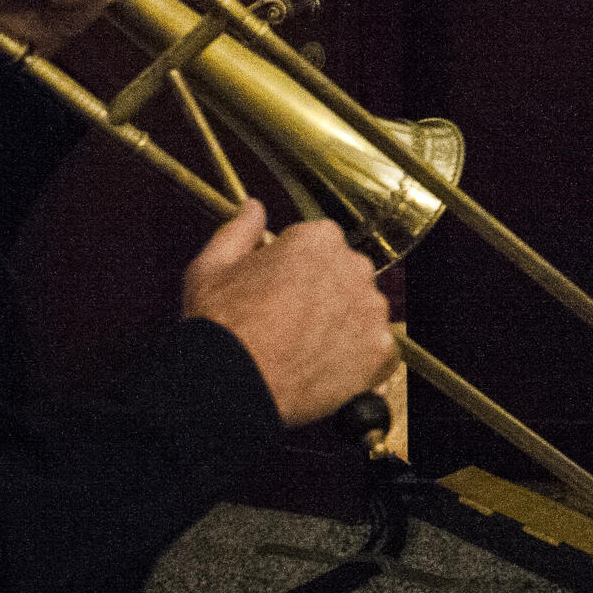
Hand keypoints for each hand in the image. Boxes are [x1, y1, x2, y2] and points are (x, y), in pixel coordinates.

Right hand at [182, 199, 396, 427]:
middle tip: (288, 323)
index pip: (320, 245)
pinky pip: (377, 352)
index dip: (296, 269)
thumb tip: (253, 207)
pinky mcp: (381, 351)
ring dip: (342, 326)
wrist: (229, 386)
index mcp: (319, 239)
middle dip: (324, 294)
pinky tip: (325, 369)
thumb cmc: (219, 327)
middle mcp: (354, 267)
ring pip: (362, 313)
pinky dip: (358, 361)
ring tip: (303, 349)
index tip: (279, 291)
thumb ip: (240, 229)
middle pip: (346, 276)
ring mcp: (372, 310)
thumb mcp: (212, 266)